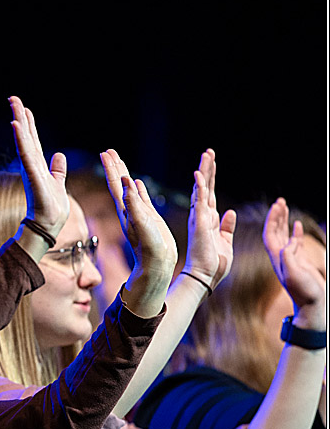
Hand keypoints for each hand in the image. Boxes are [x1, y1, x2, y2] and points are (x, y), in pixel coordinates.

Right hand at [10, 96, 68, 241]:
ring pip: (25, 142)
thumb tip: (59, 155)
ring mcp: (31, 169)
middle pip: (26, 136)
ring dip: (20, 124)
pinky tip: (17, 126)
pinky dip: (22, 140)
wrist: (48, 225)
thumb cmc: (52, 208)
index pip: (33, 139)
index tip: (23, 107)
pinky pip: (26, 154)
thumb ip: (57, 170)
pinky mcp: (32, 175)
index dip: (28, 123)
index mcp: (38, 165)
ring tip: (15, 107)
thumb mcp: (58, 184)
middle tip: (13, 98)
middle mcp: (32, 164)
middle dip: (20, 116)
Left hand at [101, 149, 177, 278]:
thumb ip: (133, 203)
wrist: (156, 266)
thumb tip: (125, 181)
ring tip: (120, 161)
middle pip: (119, 183)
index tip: (105, 152)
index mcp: (125, 209)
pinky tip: (137, 182)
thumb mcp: (141, 223)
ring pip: (130, 189)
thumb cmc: (149, 248)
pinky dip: (138, 188)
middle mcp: (129, 210)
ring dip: (124, 174)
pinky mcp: (149, 218)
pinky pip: (142, 198)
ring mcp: (138, 213)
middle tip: (109, 150)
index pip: (115, 184)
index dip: (111, 168)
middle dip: (114, 166)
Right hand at [183, 148, 235, 288]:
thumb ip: (227, 227)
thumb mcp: (225, 241)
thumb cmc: (214, 263)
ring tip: (207, 155)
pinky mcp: (199, 222)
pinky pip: (199, 201)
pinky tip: (199, 174)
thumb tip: (230, 212)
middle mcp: (202, 216)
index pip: (210, 194)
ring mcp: (200, 218)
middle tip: (209, 152)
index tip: (212, 164)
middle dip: (207, 169)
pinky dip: (199, 187)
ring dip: (204, 172)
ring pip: (202, 189)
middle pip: (205, 187)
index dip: (211, 179)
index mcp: (209, 220)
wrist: (206, 276)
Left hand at [263, 198, 324, 327]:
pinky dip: (294, 232)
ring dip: (283, 220)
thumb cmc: (304, 292)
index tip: (276, 206)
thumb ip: (289, 258)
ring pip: (284, 235)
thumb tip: (288, 244)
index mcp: (277, 258)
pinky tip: (296, 224)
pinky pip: (294, 243)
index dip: (272, 220)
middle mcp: (281, 256)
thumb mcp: (294, 274)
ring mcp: (290, 258)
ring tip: (284, 207)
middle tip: (280, 201)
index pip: (270, 234)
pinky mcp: (299, 261)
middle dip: (276, 216)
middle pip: (275, 231)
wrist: (312, 306)